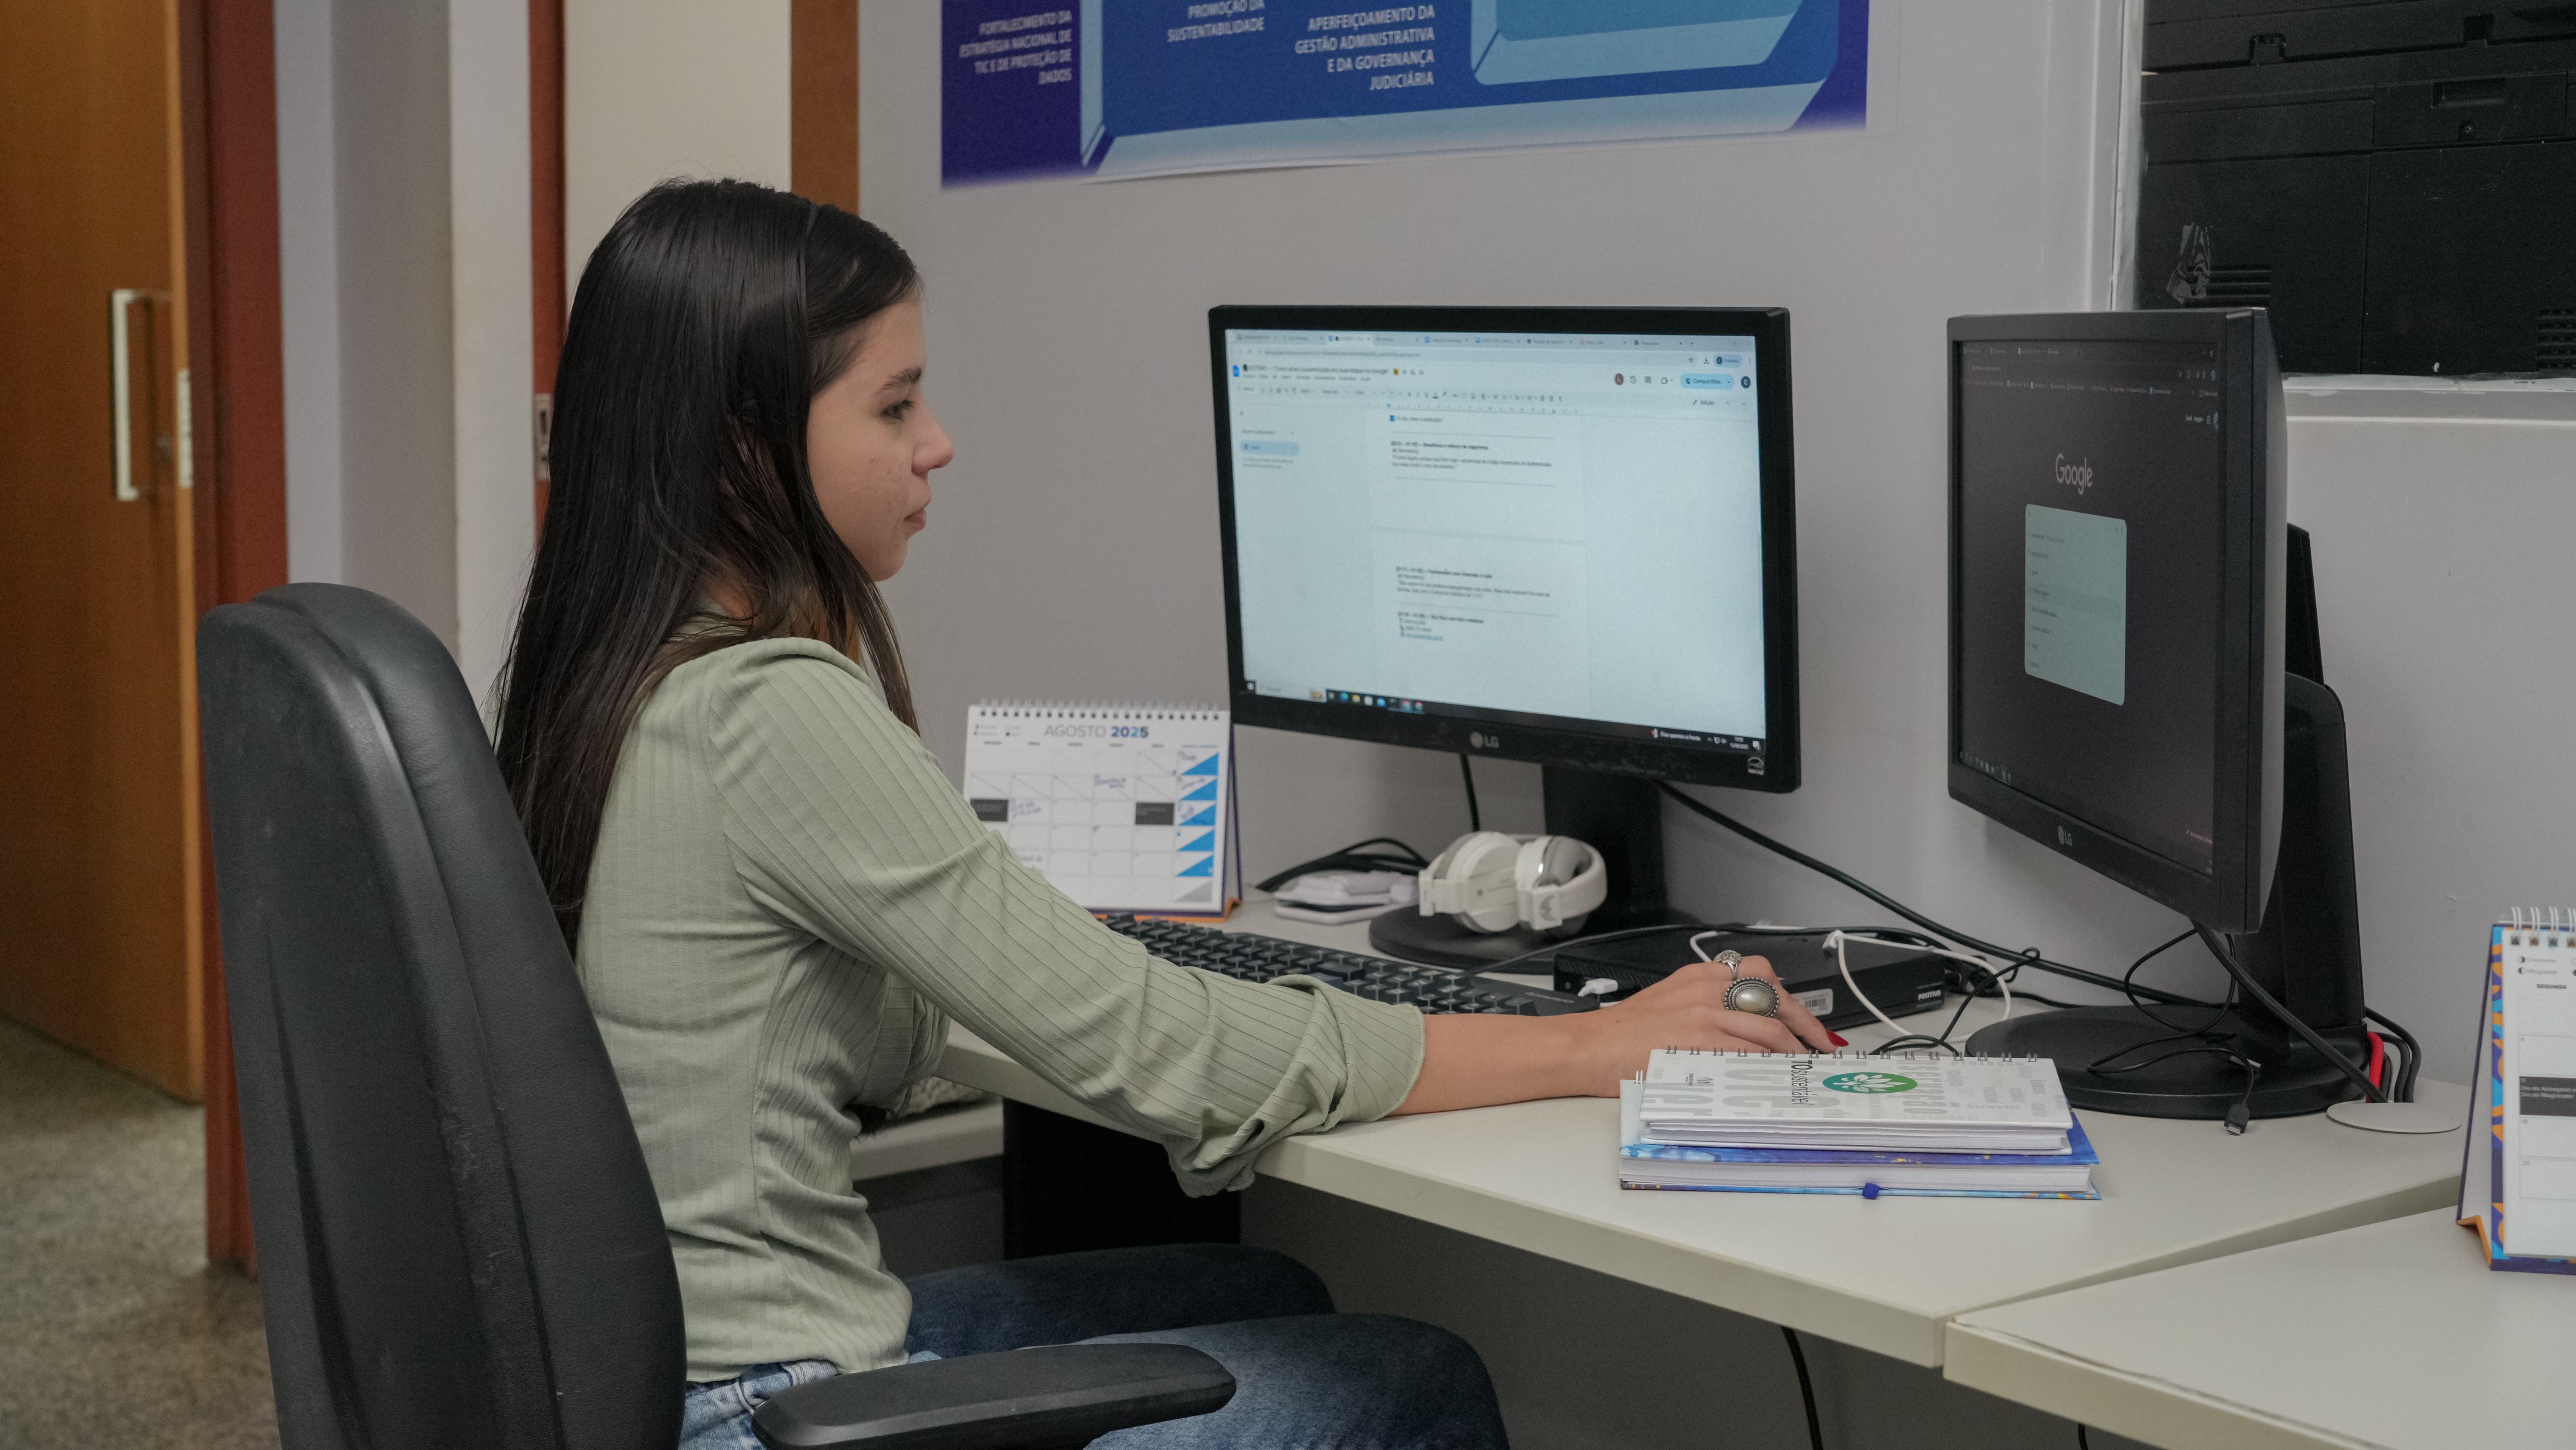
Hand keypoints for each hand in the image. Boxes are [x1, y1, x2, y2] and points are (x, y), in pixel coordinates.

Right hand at [1560, 955, 1837, 1097]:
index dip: (1791, 1002)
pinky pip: (1750, 1052)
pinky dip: (1771, 1065)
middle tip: (1821, 1046)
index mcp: (1699, 976)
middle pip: (1775, 997)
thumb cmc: (1621, 1035)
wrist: (1587, 1047)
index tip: (1805, 1023)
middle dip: (1805, 1025)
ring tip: (1805, 1069)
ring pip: (1769, 1027)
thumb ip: (1706, 1009)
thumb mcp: (1669, 1006)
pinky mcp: (1700, 1038)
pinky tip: (1779, 1077)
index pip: (1762, 976)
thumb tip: (1745, 1034)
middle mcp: (1707, 987)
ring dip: (1795, 1051)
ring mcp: (1705, 1012)